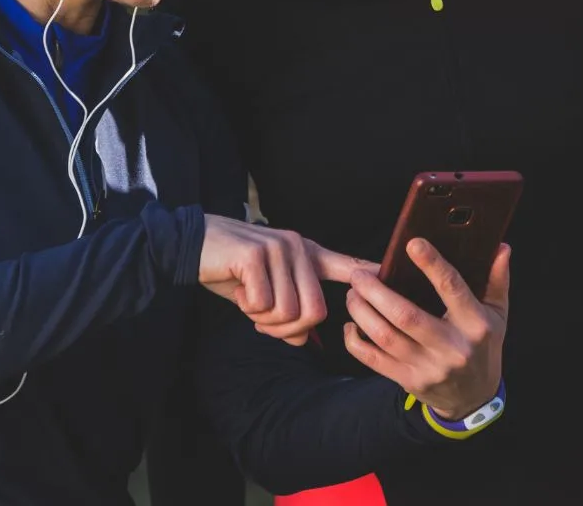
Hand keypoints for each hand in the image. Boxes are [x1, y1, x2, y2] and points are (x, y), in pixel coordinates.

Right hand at [198, 215, 365, 345]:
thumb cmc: (230, 272)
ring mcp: (280, 249)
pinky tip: (238, 291)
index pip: (347, 265)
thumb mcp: (264, 295)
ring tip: (249, 302)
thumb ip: (288, 314)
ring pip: (289, 312)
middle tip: (261, 320)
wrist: (190, 245)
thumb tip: (305, 338)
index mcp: (306, 255)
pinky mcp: (257, 255)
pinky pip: (264, 304)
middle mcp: (299, 248)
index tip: (393, 277)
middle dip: (286, 329)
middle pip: (315, 311)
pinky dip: (248, 308)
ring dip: (264, 320)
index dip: (370, 275)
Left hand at [342, 238, 510, 420]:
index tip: (413, 243)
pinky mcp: (410, 381)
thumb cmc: (483, 346)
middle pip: (406, 315)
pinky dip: (356, 342)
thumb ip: (497, 280)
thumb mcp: (498, 314)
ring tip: (353, 294)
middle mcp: (452, 347)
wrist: (474, 398)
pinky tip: (351, 325)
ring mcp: (429, 367)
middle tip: (359, 275)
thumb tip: (501, 247)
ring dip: (362, 312)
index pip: (452, 289)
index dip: (432, 264)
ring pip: (385, 336)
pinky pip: (374, 360)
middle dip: (376, 292)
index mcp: (476, 325)